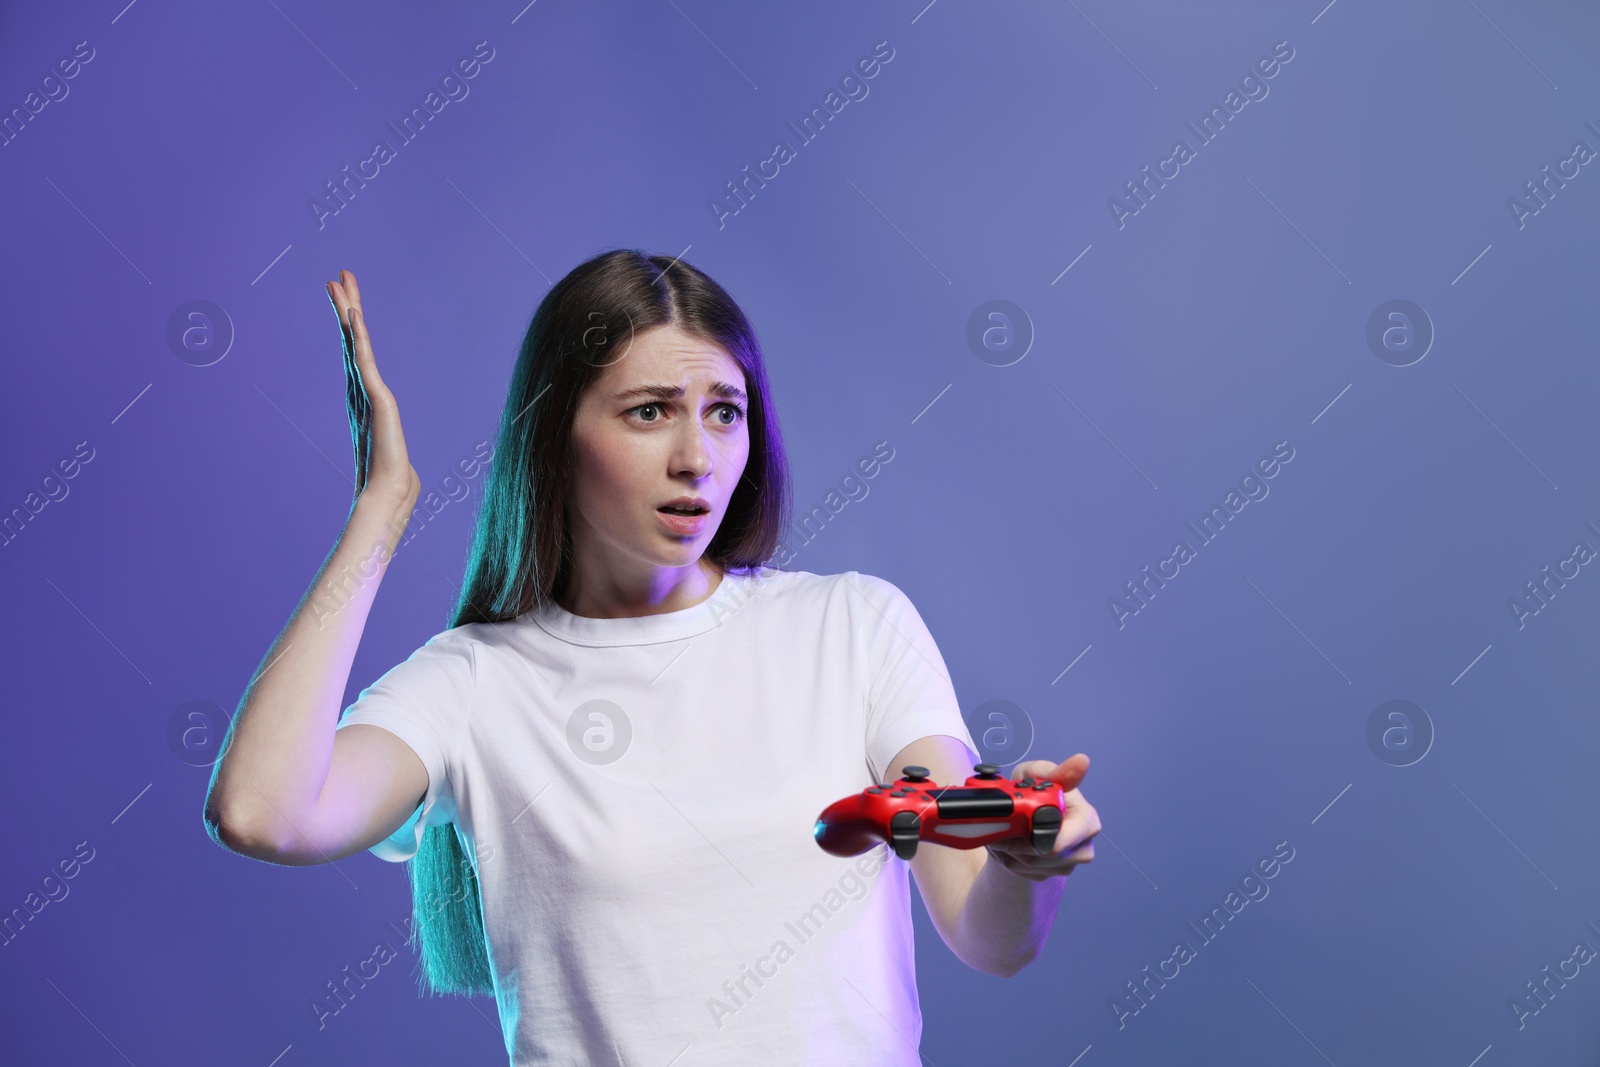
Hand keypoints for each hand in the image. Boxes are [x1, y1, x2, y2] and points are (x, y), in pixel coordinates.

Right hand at [325, 270, 420, 510]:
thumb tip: (402, 471)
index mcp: (364, 399)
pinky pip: (365, 360)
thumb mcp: (393, 455)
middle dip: (345, 307)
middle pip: (350, 340)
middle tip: (337, 276)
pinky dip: (358, 336)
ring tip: (339, 281)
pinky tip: (354, 314)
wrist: (389, 494)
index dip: (350, 327)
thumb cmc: (391, 481)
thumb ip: (392, 451)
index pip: (356, 355)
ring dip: (348, 310)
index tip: (346, 301)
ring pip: (354, 342)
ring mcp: (365, 392)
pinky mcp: (376, 397)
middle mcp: (360, 391)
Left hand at [984, 754, 1099, 881]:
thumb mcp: (1039, 773)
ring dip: (1009, 849)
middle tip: (1002, 825)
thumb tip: (1082, 761)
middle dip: (1016, 842)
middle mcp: (1083, 847)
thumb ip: (1056, 772)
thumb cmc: (1037, 789)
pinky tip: (1008, 842)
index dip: (1032, 835)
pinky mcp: (1050, 874)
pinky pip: (1022, 872)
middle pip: (1042, 857)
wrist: (1025, 814)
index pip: (1060, 842)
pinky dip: (1009, 858)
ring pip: (1029, 865)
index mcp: (1087, 821)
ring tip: (1004, 830)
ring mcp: (1067, 865)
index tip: (1014, 822)